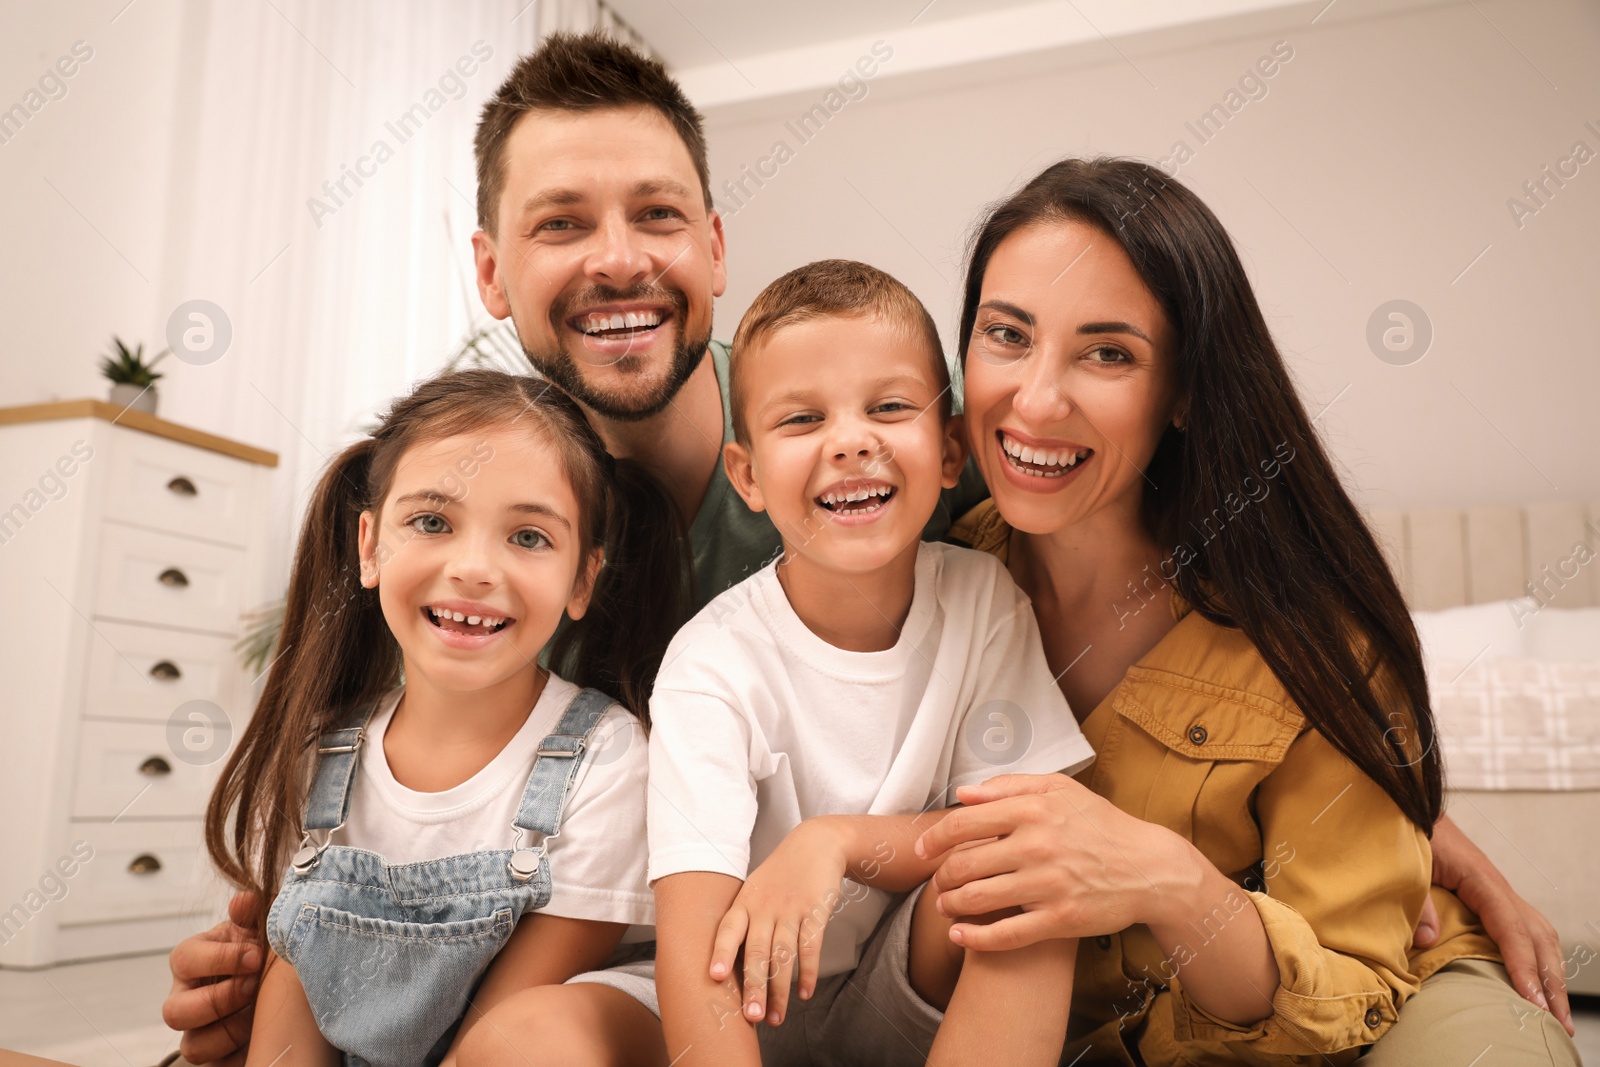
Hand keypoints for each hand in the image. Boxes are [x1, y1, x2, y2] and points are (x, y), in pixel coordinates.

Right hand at [162, 892, 262, 1064]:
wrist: (286, 986)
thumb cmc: (265, 951)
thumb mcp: (261, 927)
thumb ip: (252, 913)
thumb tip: (243, 901)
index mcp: (192, 962)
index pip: (184, 959)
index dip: (220, 958)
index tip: (256, 955)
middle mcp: (186, 999)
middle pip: (174, 1012)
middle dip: (218, 1000)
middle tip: (253, 987)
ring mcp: (198, 1032)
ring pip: (194, 1047)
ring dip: (232, 1031)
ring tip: (261, 1013)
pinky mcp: (217, 1059)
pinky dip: (243, 1054)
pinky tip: (264, 1035)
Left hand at [709, 817, 849, 1025]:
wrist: (815, 844)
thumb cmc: (779, 876)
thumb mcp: (755, 891)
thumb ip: (743, 923)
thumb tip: (726, 966)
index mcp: (745, 903)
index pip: (728, 930)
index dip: (722, 953)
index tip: (715, 978)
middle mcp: (765, 907)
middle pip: (757, 951)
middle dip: (754, 987)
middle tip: (751, 1017)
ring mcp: (791, 909)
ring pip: (783, 955)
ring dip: (780, 990)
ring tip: (776, 1018)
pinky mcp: (815, 911)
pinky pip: (811, 946)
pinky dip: (808, 972)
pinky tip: (805, 993)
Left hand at [914, 773, 1188, 951]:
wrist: (1150, 868)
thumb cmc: (1102, 825)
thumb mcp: (1061, 790)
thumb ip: (1010, 786)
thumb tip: (964, 793)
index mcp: (1032, 810)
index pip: (962, 824)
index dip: (933, 840)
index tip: (922, 850)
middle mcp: (1036, 846)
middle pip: (964, 865)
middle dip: (941, 877)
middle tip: (937, 883)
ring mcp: (1048, 885)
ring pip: (978, 899)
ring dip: (951, 906)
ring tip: (945, 906)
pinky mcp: (1060, 920)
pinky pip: (1005, 934)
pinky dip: (974, 939)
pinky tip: (959, 937)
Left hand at [1424, 815, 1573, 1035]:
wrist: (1407, 806)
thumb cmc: (1405, 831)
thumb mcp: (1409, 863)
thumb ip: (1418, 900)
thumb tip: (1428, 940)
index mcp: (1480, 878)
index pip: (1511, 927)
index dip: (1523, 966)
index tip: (1532, 1001)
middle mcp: (1497, 886)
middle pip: (1537, 936)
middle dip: (1550, 981)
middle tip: (1557, 1024)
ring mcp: (1497, 890)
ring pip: (1539, 934)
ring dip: (1551, 972)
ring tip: (1555, 1012)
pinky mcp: (1489, 895)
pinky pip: (1525, 928)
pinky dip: (1538, 957)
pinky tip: (1538, 980)